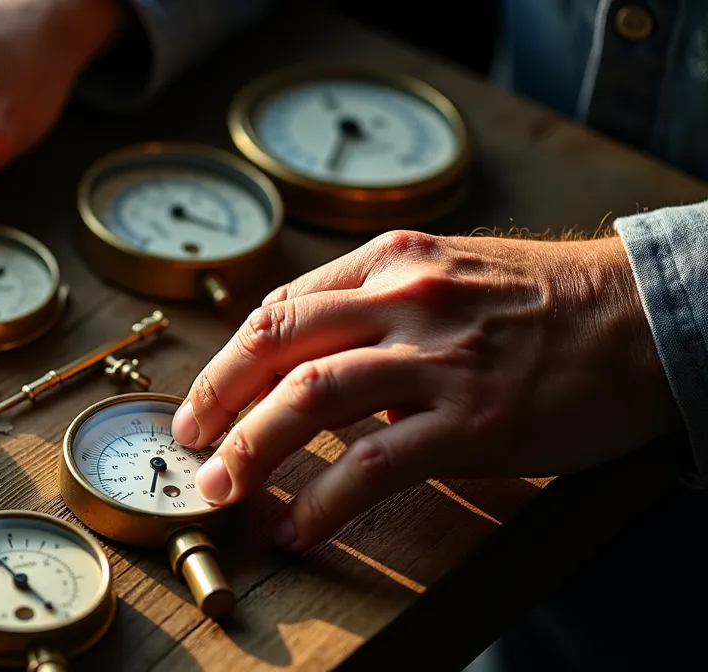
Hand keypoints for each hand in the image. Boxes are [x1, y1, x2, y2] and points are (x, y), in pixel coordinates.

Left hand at [170, 231, 679, 551]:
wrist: (648, 318)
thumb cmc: (547, 302)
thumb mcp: (451, 273)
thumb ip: (378, 305)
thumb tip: (316, 360)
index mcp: (390, 263)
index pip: (282, 308)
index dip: (230, 360)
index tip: (204, 400)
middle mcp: (402, 300)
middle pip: (275, 343)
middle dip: (216, 398)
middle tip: (187, 445)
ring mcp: (437, 360)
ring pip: (308, 398)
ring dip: (250, 449)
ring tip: (218, 490)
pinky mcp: (474, 421)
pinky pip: (376, 464)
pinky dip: (324, 498)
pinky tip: (298, 525)